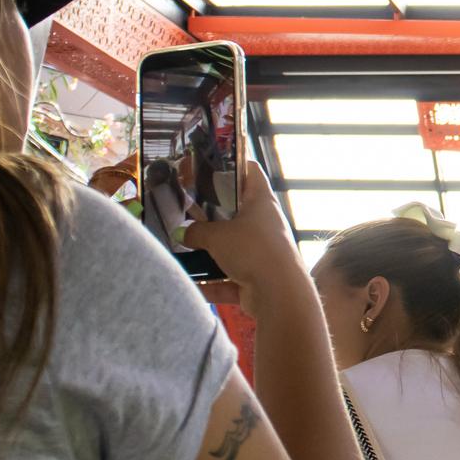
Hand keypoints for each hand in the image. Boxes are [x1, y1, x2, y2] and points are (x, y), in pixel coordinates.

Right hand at [183, 161, 305, 303]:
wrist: (279, 294)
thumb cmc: (251, 250)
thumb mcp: (217, 236)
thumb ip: (196, 232)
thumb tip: (181, 234)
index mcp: (261, 201)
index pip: (250, 171)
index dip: (231, 165)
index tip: (207, 168)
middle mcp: (264, 223)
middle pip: (236, 212)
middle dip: (210, 216)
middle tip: (184, 213)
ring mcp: (261, 251)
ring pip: (231, 248)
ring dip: (208, 253)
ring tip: (179, 250)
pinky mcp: (256, 278)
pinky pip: (229, 279)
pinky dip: (211, 284)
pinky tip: (189, 285)